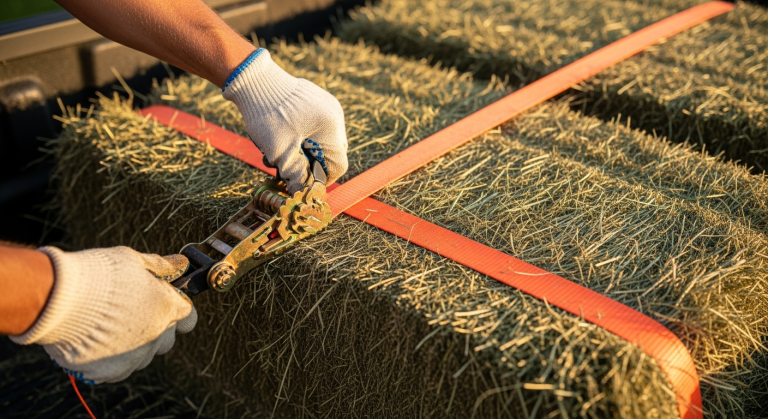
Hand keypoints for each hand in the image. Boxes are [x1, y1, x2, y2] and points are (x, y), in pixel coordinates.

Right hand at [10, 246, 196, 383]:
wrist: (56, 299)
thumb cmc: (96, 275)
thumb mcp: (132, 260)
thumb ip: (162, 266)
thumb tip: (181, 263)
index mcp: (166, 309)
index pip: (188, 314)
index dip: (177, 306)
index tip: (165, 300)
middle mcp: (154, 337)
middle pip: (167, 338)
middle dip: (158, 326)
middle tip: (134, 312)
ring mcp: (133, 358)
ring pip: (144, 356)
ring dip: (135, 344)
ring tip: (111, 325)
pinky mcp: (110, 372)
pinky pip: (119, 368)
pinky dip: (112, 358)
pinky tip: (98, 340)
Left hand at [222, 49, 347, 193]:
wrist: (253, 79)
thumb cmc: (268, 116)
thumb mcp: (281, 153)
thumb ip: (296, 177)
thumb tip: (304, 196)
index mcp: (331, 129)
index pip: (337, 166)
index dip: (319, 179)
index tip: (299, 182)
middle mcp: (335, 116)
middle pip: (329, 154)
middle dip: (307, 165)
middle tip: (284, 168)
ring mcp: (326, 106)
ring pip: (321, 141)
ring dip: (301, 152)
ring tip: (276, 152)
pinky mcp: (316, 100)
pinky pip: (315, 127)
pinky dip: (301, 137)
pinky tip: (281, 137)